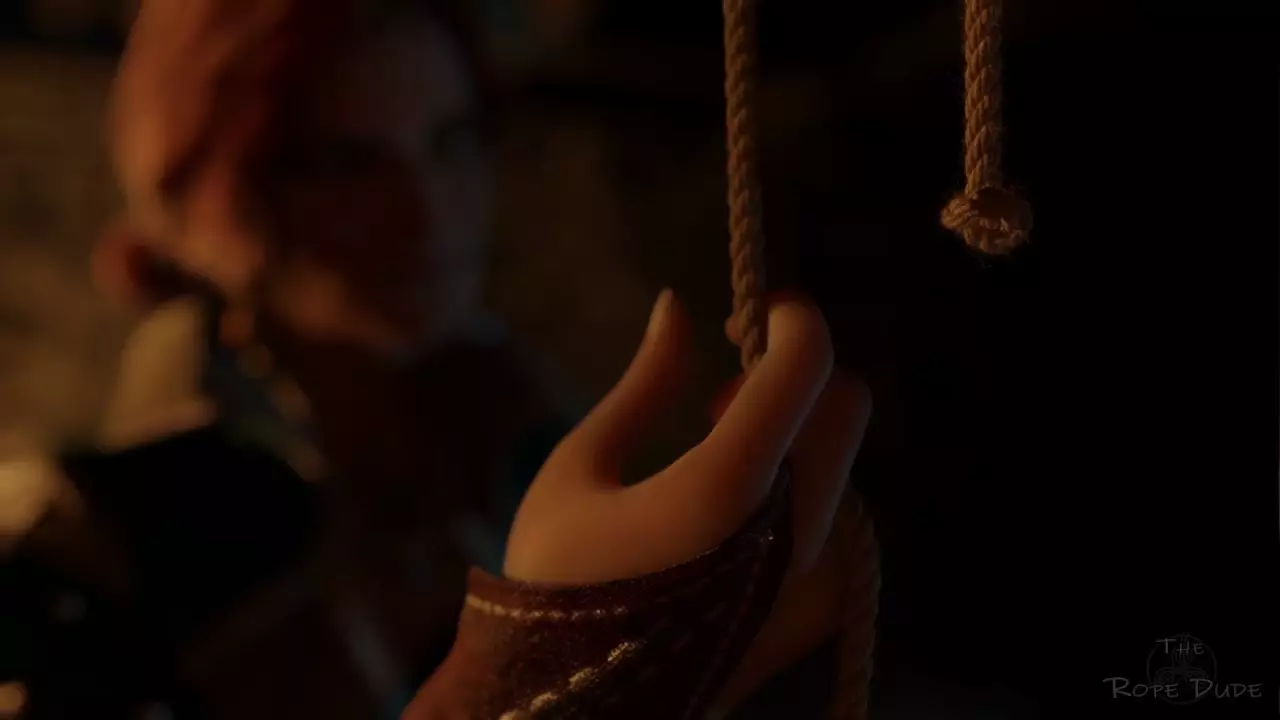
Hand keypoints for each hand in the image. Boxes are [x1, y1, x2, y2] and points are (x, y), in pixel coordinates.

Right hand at [503, 290, 870, 705]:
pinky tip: (736, 518)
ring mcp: (811, 579)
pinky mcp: (813, 612)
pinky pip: (836, 520)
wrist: (569, 707)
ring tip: (713, 463)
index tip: (753, 312)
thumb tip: (677, 304)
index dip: (791, 317)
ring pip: (842, 461)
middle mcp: (792, 531)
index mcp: (728, 486)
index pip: (808, 363)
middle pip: (846, 405)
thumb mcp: (581, 468)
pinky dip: (800, 491)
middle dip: (797, 376)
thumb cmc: (555, 580)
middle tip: (720, 401)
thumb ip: (645, 382)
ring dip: (796, 434)